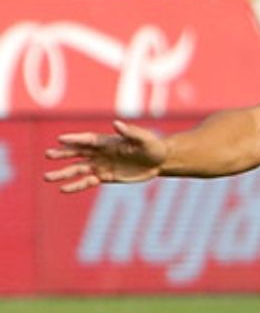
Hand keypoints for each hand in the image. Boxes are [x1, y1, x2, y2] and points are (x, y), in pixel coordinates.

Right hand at [44, 120, 167, 192]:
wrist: (159, 162)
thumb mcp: (143, 139)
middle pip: (77, 153)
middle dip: (62, 154)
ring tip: (47, 177)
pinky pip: (87, 182)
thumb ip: (130, 132)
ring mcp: (101, 165)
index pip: (87, 139)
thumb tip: (116, 124)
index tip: (60, 139)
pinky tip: (63, 189)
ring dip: (63, 173)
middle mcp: (100, 153)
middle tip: (47, 155)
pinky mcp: (105, 177)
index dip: (75, 139)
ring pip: (77, 169)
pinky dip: (76, 185)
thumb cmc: (152, 146)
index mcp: (107, 141)